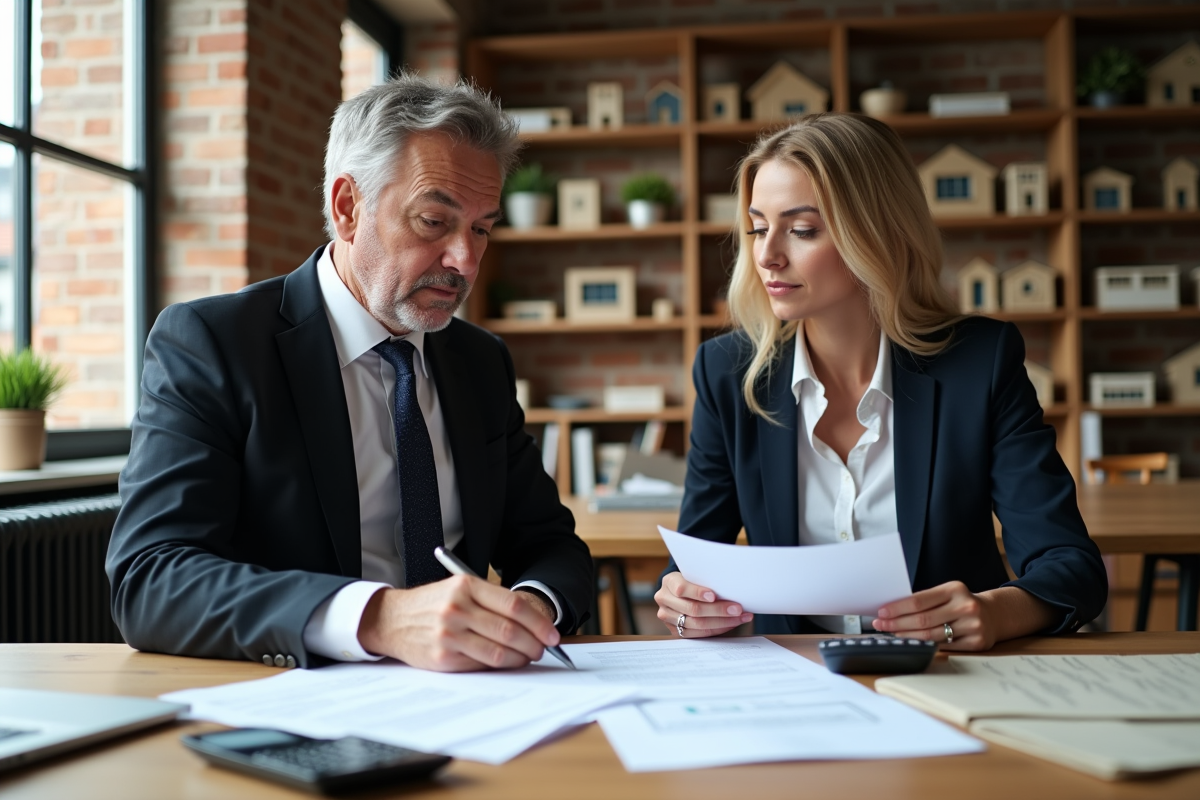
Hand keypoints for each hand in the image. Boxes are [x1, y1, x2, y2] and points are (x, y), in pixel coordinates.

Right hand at [356, 575, 560, 670]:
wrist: (392, 620)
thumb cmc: (433, 604)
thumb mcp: (458, 589)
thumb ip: (491, 601)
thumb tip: (531, 623)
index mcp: (466, 586)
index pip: (514, 605)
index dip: (539, 622)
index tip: (552, 633)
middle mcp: (457, 609)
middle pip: (510, 630)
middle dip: (534, 643)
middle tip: (544, 649)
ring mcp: (449, 634)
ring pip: (499, 651)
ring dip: (521, 658)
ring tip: (529, 657)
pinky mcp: (443, 658)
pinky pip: (482, 665)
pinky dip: (501, 666)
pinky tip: (507, 663)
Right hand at [654, 571, 752, 637]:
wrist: (680, 591)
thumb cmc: (693, 580)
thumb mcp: (694, 574)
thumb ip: (706, 580)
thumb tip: (733, 587)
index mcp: (669, 582)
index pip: (682, 588)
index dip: (698, 593)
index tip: (714, 596)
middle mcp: (664, 599)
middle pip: (692, 609)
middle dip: (718, 610)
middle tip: (738, 609)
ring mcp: (667, 617)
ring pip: (697, 624)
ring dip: (722, 622)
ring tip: (740, 618)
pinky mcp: (674, 630)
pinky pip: (698, 634)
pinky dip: (717, 629)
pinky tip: (730, 624)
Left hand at [871, 581, 995, 650]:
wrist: (994, 614)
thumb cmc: (961, 603)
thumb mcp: (947, 593)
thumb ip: (926, 600)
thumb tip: (892, 610)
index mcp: (955, 589)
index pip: (919, 600)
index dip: (897, 608)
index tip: (881, 612)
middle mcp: (965, 606)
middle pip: (922, 620)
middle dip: (897, 623)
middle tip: (881, 625)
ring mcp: (972, 626)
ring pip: (931, 635)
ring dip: (907, 636)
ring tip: (892, 634)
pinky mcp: (976, 643)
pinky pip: (944, 646)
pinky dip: (925, 645)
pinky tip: (913, 642)